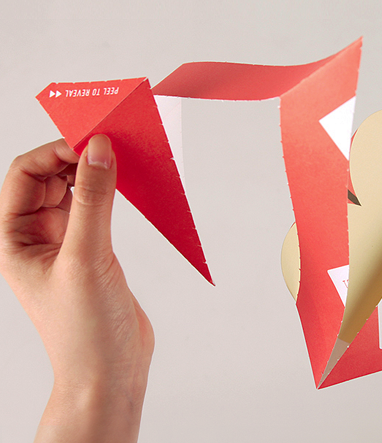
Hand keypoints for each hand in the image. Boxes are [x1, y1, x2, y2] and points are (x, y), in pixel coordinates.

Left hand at [0, 136, 153, 441]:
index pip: (25, 177)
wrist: (110, 371)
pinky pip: (97, 208)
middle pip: (49, 178)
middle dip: (75, 156)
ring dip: (94, 172)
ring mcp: (65, 242)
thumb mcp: (85, 258)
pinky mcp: (93, 250)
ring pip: (74, 190)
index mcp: (14, 240)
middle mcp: (35, 237)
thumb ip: (93, 201)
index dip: (55, 152)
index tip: (91, 140)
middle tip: (110, 142)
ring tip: (121, 158)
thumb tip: (99, 150)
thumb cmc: (83, 330)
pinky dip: (110, 192)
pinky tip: (126, 183)